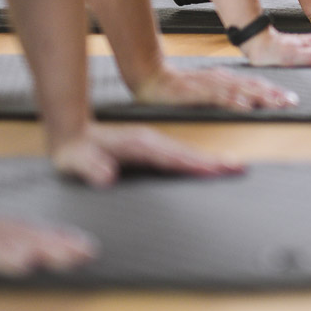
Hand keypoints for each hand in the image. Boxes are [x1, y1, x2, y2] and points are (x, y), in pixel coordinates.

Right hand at [0, 203, 96, 275]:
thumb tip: (3, 251)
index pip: (23, 232)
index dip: (54, 238)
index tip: (83, 246)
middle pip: (23, 235)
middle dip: (57, 243)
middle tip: (89, 251)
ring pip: (9, 241)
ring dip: (41, 248)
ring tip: (69, 255)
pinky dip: (4, 256)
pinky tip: (25, 261)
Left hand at [53, 124, 245, 186]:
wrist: (70, 133)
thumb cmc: (74, 152)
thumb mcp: (76, 161)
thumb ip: (91, 168)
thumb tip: (106, 177)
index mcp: (139, 144)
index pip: (173, 157)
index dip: (196, 164)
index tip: (218, 169)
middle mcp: (151, 141)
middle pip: (188, 153)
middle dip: (214, 161)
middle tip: (240, 168)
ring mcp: (153, 144)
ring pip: (186, 153)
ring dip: (210, 160)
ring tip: (233, 167)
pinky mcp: (152, 149)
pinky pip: (180, 155)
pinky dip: (197, 161)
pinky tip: (208, 166)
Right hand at [131, 62, 299, 111]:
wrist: (152, 77)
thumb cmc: (180, 88)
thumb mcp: (207, 90)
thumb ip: (225, 95)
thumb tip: (246, 105)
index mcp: (226, 79)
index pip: (255, 84)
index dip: (274, 91)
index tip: (291, 99)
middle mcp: (222, 79)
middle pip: (254, 86)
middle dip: (275, 95)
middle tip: (293, 102)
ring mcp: (211, 85)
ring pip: (241, 91)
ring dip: (261, 98)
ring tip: (278, 104)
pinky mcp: (198, 92)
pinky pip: (219, 97)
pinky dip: (234, 102)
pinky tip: (246, 107)